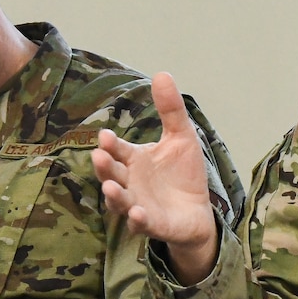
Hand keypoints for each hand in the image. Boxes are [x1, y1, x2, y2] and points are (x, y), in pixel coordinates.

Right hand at [94, 71, 220, 283]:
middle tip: (100, 156)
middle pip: (112, 174)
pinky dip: (137, 220)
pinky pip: (140, 224)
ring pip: (119, 201)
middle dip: (105, 167)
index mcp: (133, 160)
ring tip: (110, 187)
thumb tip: (162, 73)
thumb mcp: (181, 137)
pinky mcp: (152, 225)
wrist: (197, 210)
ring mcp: (137, 205)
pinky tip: (137, 214)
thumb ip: (170, 110)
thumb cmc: (183, 173)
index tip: (105, 136)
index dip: (111, 145)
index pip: (118, 150)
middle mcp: (129, 183)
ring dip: (114, 195)